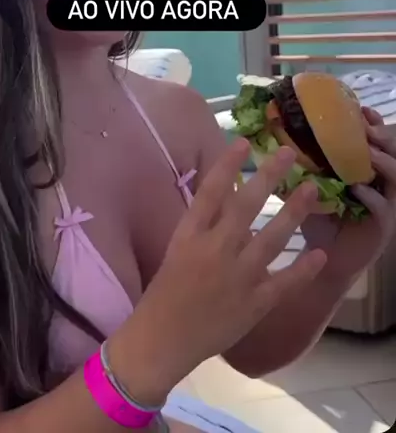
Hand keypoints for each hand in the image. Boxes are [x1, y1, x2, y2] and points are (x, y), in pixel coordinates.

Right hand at [109, 140, 326, 405]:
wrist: (162, 340)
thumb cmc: (164, 293)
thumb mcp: (176, 249)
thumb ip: (201, 225)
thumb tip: (225, 198)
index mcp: (189, 235)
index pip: (210, 191)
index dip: (227, 164)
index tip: (244, 141)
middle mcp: (214, 250)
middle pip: (245, 205)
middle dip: (269, 176)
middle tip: (288, 152)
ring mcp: (237, 277)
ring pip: (272, 238)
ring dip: (294, 212)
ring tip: (311, 191)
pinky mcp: (254, 304)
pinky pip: (284, 283)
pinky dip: (303, 270)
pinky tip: (319, 255)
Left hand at [301, 107, 395, 280]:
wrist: (320, 263)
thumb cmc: (315, 221)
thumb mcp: (307, 186)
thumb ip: (298, 165)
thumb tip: (269, 138)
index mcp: (363, 170)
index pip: (375, 139)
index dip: (371, 122)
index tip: (359, 108)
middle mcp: (379, 184)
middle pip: (392, 152)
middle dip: (381, 136)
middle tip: (366, 127)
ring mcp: (385, 205)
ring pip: (395, 177)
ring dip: (381, 161)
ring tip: (367, 152)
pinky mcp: (382, 227)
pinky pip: (382, 208)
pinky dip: (371, 196)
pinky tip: (357, 188)